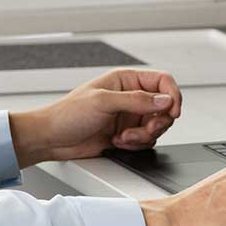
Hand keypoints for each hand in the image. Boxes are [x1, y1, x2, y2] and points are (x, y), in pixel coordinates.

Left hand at [8, 69, 181, 167]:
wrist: (53, 139)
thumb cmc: (68, 114)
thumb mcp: (103, 102)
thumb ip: (137, 100)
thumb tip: (164, 100)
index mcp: (125, 80)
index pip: (162, 81)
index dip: (172, 95)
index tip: (172, 111)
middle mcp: (130, 97)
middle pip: (164, 107)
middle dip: (156, 123)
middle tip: (143, 130)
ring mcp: (129, 116)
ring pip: (156, 127)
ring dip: (143, 136)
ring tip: (122, 137)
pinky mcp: (126, 134)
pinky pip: (146, 141)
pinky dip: (136, 145)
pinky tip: (117, 142)